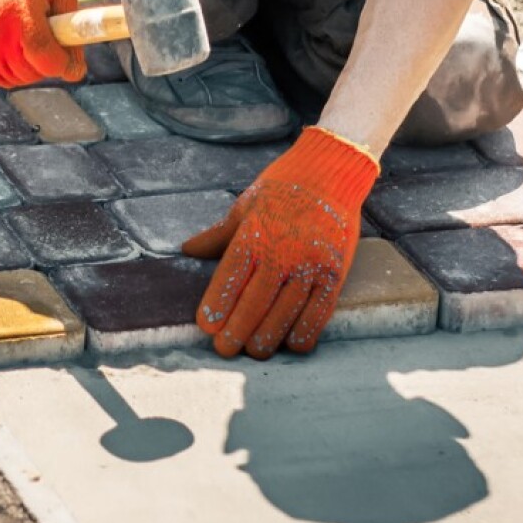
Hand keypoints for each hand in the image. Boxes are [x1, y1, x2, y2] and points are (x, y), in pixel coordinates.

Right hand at [0, 0, 84, 87]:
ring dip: (30, 65)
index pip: (44, 53)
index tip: (70, 58)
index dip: (63, 62)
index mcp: (18, 10)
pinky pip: (5, 79)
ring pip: (21, 79)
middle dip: (46, 60)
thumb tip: (75, 72)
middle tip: (43, 36)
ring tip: (23, 36)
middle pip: (35, 71)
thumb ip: (74, 27)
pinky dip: (12, 68)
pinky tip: (7, 44)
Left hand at [183, 127, 378, 358]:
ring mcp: (311, 264)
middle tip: (225, 349)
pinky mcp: (334, 274)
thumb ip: (218, 235)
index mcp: (254, 233)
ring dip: (267, 339)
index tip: (206, 327)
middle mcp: (283, 251)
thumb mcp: (245, 205)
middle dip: (237, 332)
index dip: (217, 306)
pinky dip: (303, 334)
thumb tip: (187, 250)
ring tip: (254, 350)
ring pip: (285, 315)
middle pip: (255, 303)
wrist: (332, 171)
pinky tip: (290, 344)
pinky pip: (318, 314)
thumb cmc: (283, 188)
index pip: (230, 277)